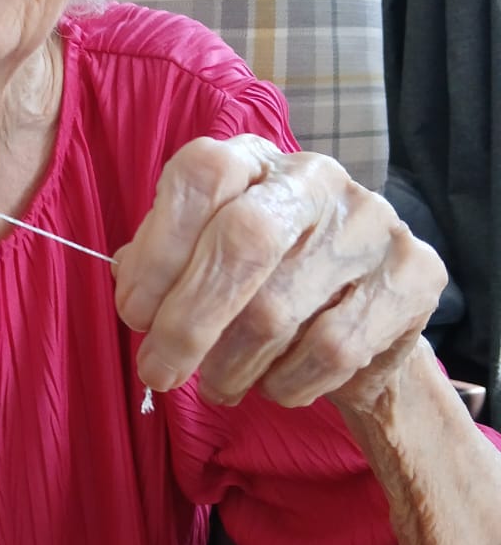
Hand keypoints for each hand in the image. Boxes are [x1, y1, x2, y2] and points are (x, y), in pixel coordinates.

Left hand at [111, 135, 447, 409]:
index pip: (202, 174)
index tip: (133, 314)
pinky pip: (332, 350)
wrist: (363, 312)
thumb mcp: (202, 256)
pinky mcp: (414, 275)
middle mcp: (315, 179)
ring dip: (232, 367)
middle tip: (158, 372)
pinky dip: (288, 383)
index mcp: (254, 160)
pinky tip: (277, 384)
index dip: (159, 248)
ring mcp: (371, 224)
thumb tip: (129, 280)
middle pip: (242, 241)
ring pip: (278, 312)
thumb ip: (161, 261)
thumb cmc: (261, 281)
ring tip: (220, 383)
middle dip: (187, 322)